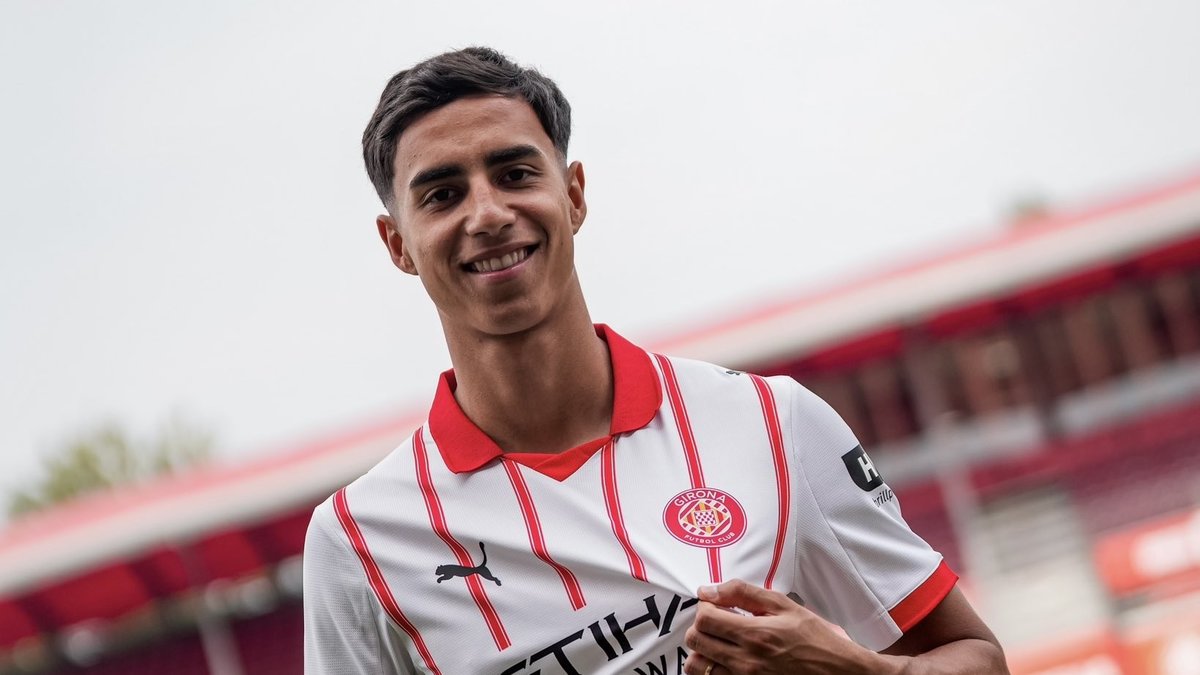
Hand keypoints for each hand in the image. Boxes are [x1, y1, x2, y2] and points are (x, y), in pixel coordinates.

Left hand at [683, 579, 876, 674]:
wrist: (837, 671)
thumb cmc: (814, 637)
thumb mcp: (783, 605)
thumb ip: (743, 593)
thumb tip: (709, 590)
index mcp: (754, 634)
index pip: (704, 618)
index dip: (705, 607)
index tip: (716, 605)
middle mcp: (745, 661)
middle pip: (695, 641)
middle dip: (701, 626)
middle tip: (717, 622)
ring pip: (697, 666)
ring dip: (702, 650)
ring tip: (718, 642)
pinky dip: (712, 668)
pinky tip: (725, 658)